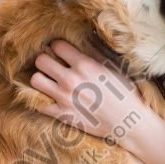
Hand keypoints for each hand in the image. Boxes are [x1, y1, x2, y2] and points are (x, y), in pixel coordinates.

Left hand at [29, 39, 150, 147]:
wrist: (128, 122)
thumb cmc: (125, 93)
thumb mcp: (113, 67)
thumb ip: (93, 54)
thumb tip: (82, 40)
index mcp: (85, 65)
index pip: (57, 46)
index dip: (58, 47)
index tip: (62, 53)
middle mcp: (71, 79)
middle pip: (40, 61)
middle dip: (45, 61)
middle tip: (52, 66)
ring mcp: (65, 98)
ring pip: (36, 80)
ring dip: (42, 79)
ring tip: (50, 82)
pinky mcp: (63, 115)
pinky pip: (41, 105)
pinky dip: (44, 101)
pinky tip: (52, 100)